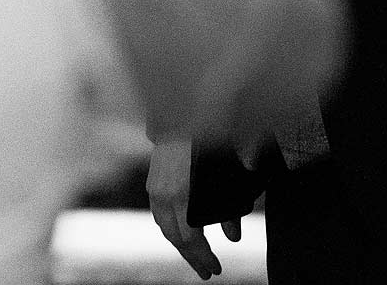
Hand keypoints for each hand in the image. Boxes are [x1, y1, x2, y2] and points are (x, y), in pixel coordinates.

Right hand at [147, 138, 244, 279]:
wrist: (181, 118)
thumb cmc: (207, 144)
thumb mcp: (225, 174)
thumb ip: (230, 207)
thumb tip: (234, 237)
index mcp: (181, 193)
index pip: (189, 238)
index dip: (203, 256)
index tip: (216, 268)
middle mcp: (164, 195)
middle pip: (176, 238)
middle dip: (193, 258)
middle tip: (207, 272)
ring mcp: (155, 190)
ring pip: (164, 229)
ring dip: (180, 245)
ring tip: (195, 257)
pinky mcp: (152, 184)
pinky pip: (158, 216)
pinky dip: (170, 229)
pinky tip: (180, 235)